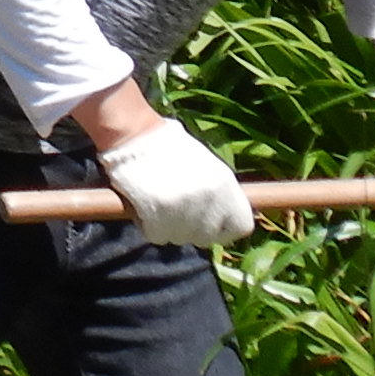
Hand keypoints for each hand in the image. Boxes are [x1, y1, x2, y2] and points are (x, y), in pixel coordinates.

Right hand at [97, 118, 252, 247]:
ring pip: (182, 238)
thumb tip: (224, 214)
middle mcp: (209, 204)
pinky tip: (145, 206)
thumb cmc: (169, 145)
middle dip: (195, 229)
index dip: (227, 227)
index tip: (215, 222)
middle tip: (180, 211)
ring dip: (172, 228)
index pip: (241, 226)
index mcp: (225, 186)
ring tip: (160, 203)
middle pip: (209, 237)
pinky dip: (150, 226)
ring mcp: (184, 215)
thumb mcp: (206, 164)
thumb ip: (218, 192)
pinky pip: (158, 236)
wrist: (133, 136)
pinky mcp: (158, 222)